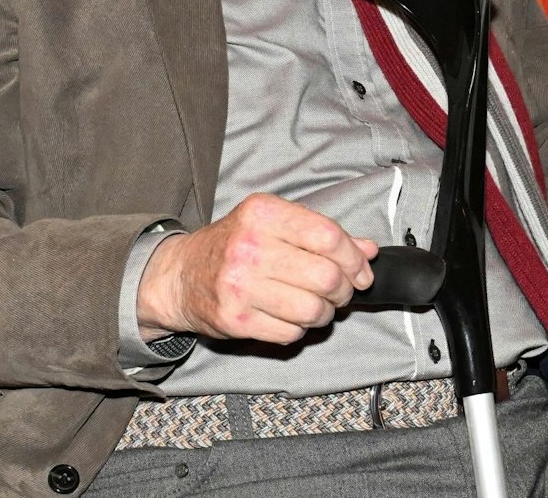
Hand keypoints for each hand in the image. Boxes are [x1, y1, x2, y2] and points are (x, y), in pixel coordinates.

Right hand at [136, 193, 377, 344]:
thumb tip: (368, 250)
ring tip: (316, 306)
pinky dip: (300, 329)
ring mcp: (240, 285)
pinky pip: (291, 333)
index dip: (354, 259)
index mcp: (263, 213)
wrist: (180, 276)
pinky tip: (290, 317)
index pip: (328, 236)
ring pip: (312, 309)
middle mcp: (250, 247)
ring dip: (324, 313)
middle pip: (326, 276)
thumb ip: (321, 233)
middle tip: (339, 292)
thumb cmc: (232, 246)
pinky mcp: (236, 320)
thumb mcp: (273, 223)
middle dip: (343, 290)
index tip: (361, 272)